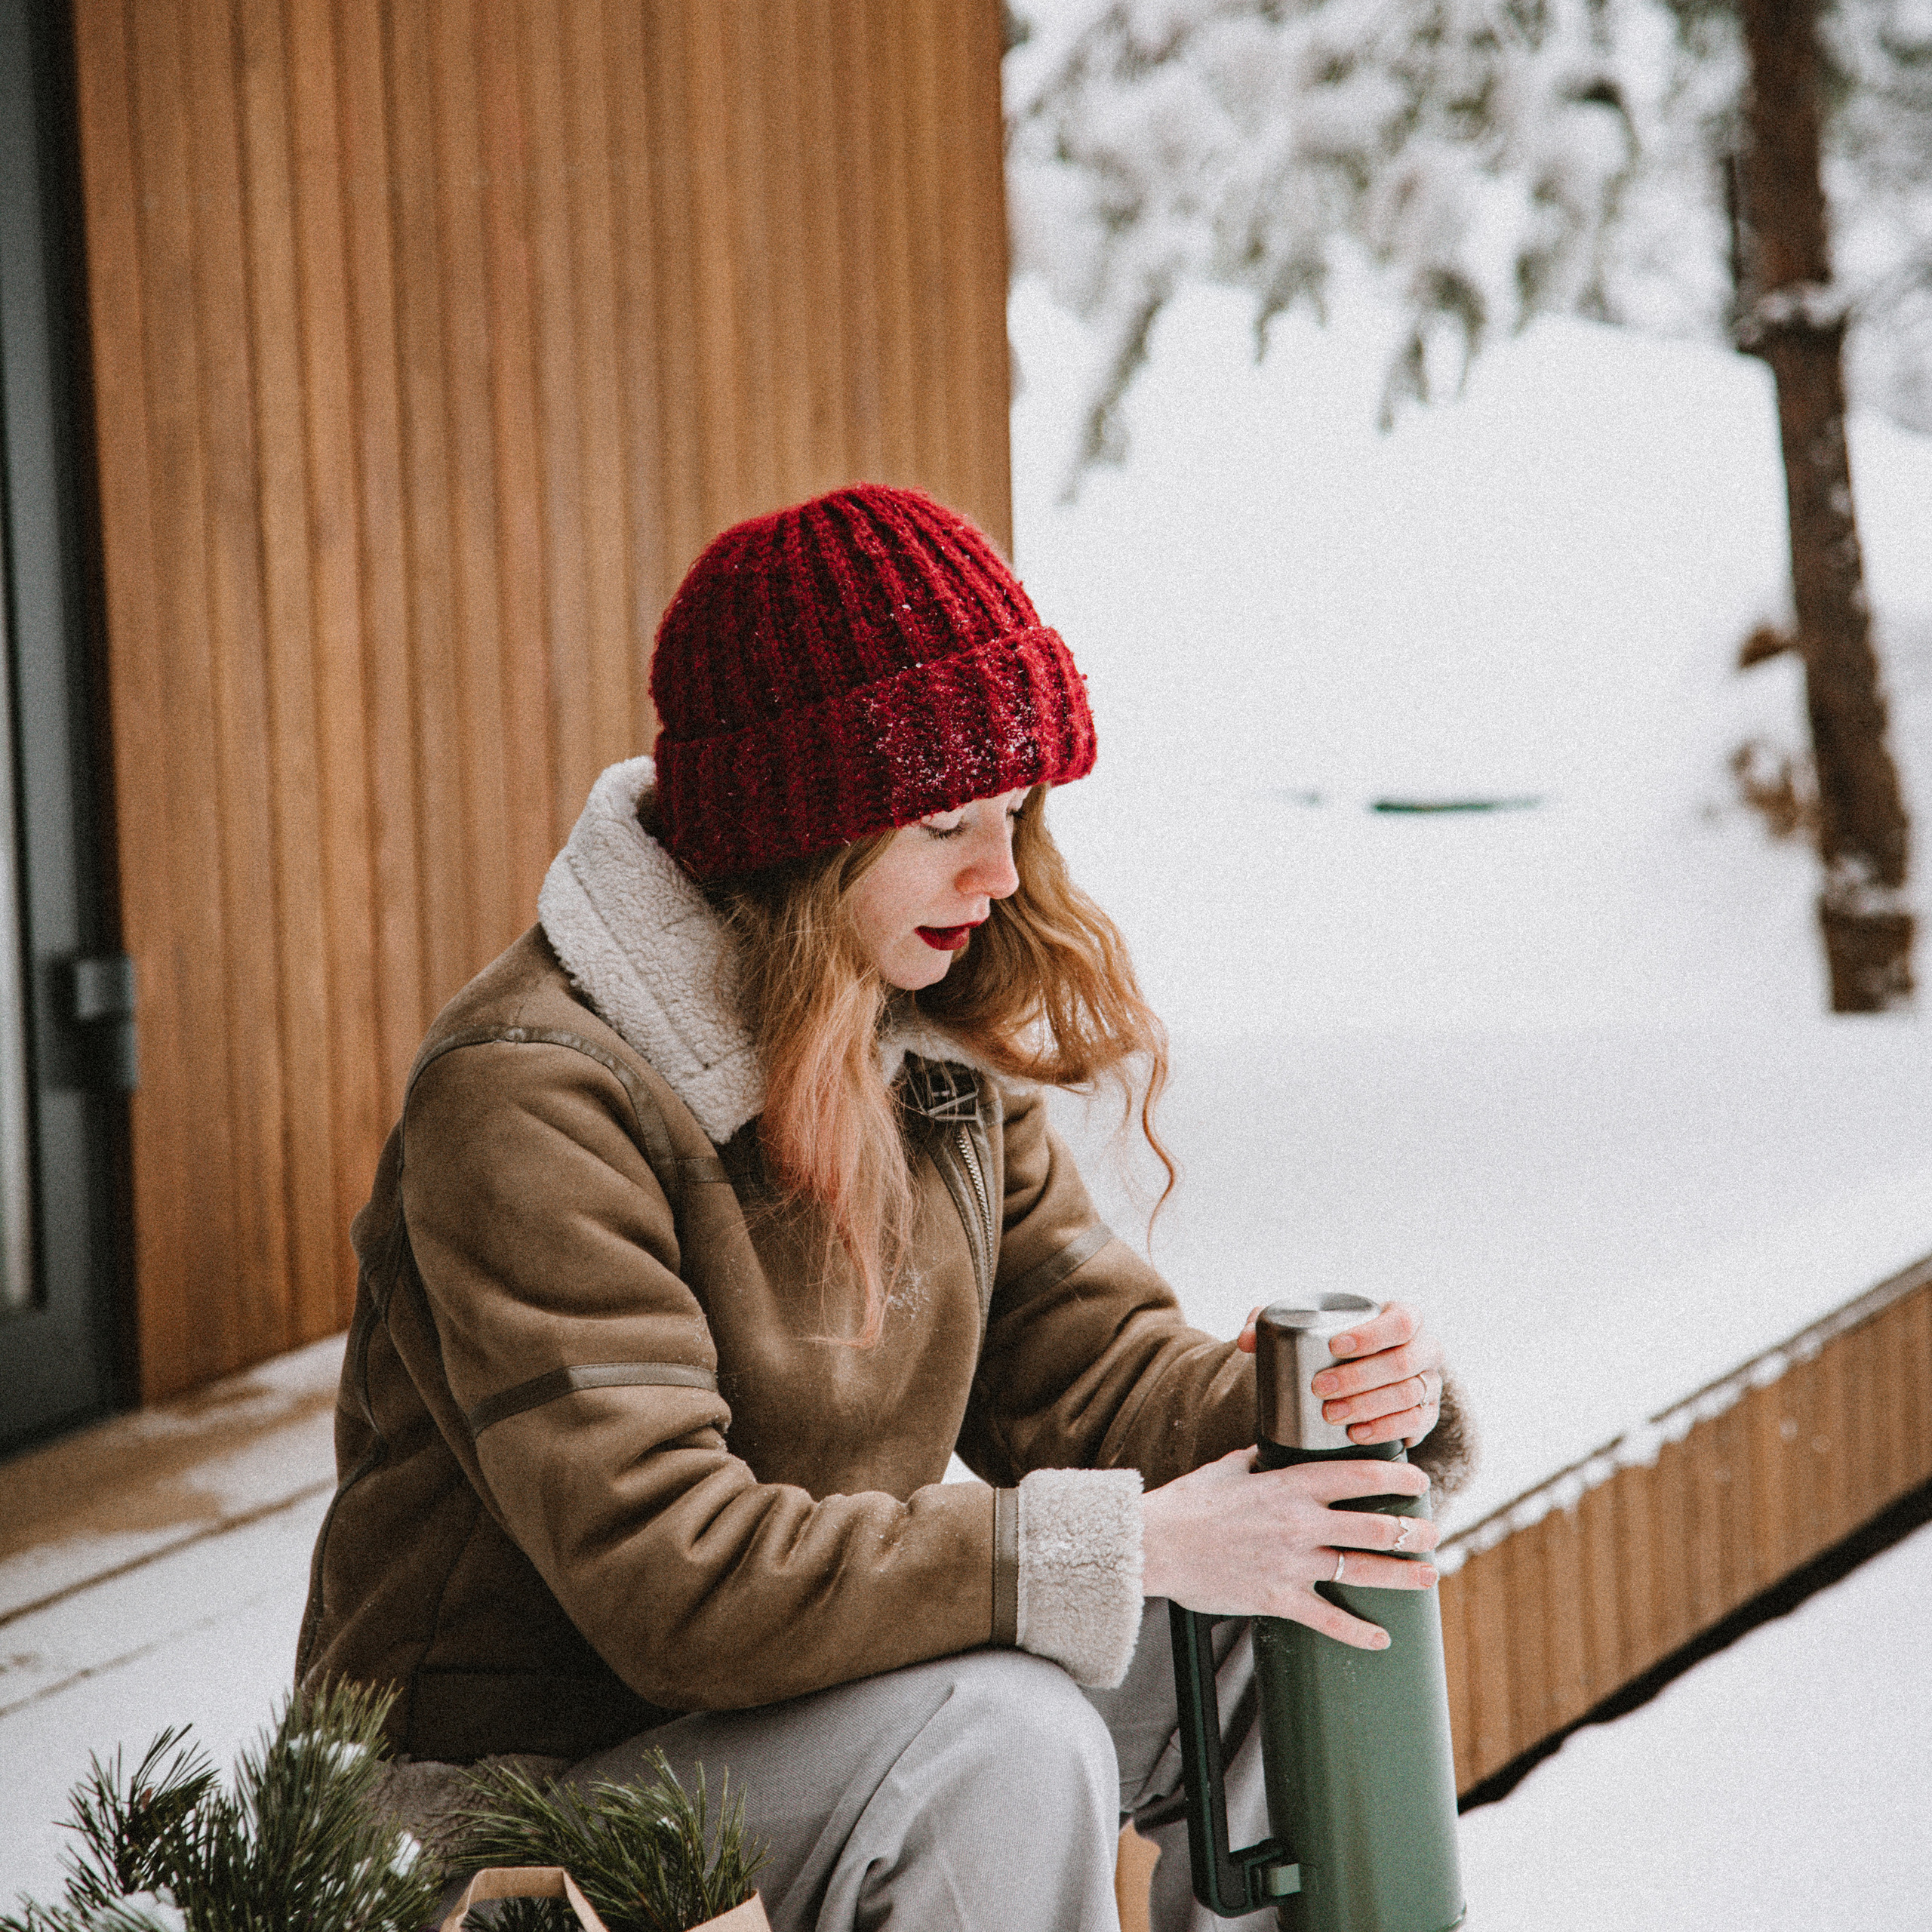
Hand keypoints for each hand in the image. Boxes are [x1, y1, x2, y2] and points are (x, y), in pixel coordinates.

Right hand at [1141, 1447, 1439, 1648]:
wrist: (1155, 1544)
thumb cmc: (1187, 1503)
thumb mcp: (1228, 1467)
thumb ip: (1260, 1459)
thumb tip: (1274, 1447)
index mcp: (1289, 1485)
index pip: (1358, 1475)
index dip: (1397, 1476)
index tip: (1419, 1479)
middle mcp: (1299, 1522)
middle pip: (1374, 1525)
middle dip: (1412, 1531)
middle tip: (1433, 1533)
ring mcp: (1292, 1562)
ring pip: (1363, 1570)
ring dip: (1402, 1575)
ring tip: (1429, 1576)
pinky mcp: (1278, 1597)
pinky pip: (1328, 1619)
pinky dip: (1358, 1632)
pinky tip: (1381, 1638)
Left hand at [1238, 1299, 1446, 1447]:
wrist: (1361, 1373)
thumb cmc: (1334, 1345)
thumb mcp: (1310, 1328)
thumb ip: (1273, 1325)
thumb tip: (1247, 1340)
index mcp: (1404, 1318)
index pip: (1402, 1321)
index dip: (1373, 1334)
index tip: (1334, 1346)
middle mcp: (1426, 1349)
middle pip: (1404, 1363)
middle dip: (1360, 1378)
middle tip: (1320, 1389)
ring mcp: (1430, 1384)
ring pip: (1410, 1396)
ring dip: (1370, 1408)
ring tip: (1333, 1416)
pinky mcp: (1427, 1415)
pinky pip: (1416, 1425)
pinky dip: (1387, 1430)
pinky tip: (1358, 1435)